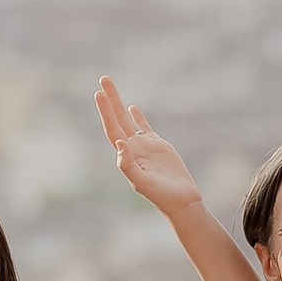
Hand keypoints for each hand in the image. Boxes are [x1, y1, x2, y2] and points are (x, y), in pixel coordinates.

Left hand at [96, 75, 204, 222]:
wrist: (182, 202)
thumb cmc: (162, 196)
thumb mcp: (142, 183)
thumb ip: (128, 165)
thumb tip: (119, 143)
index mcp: (127, 156)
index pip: (112, 128)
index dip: (105, 111)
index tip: (99, 94)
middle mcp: (133, 149)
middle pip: (117, 118)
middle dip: (110, 99)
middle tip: (104, 78)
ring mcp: (146, 147)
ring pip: (129, 120)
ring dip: (119, 103)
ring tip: (110, 86)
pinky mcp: (160, 147)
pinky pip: (145, 128)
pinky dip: (138, 117)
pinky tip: (132, 107)